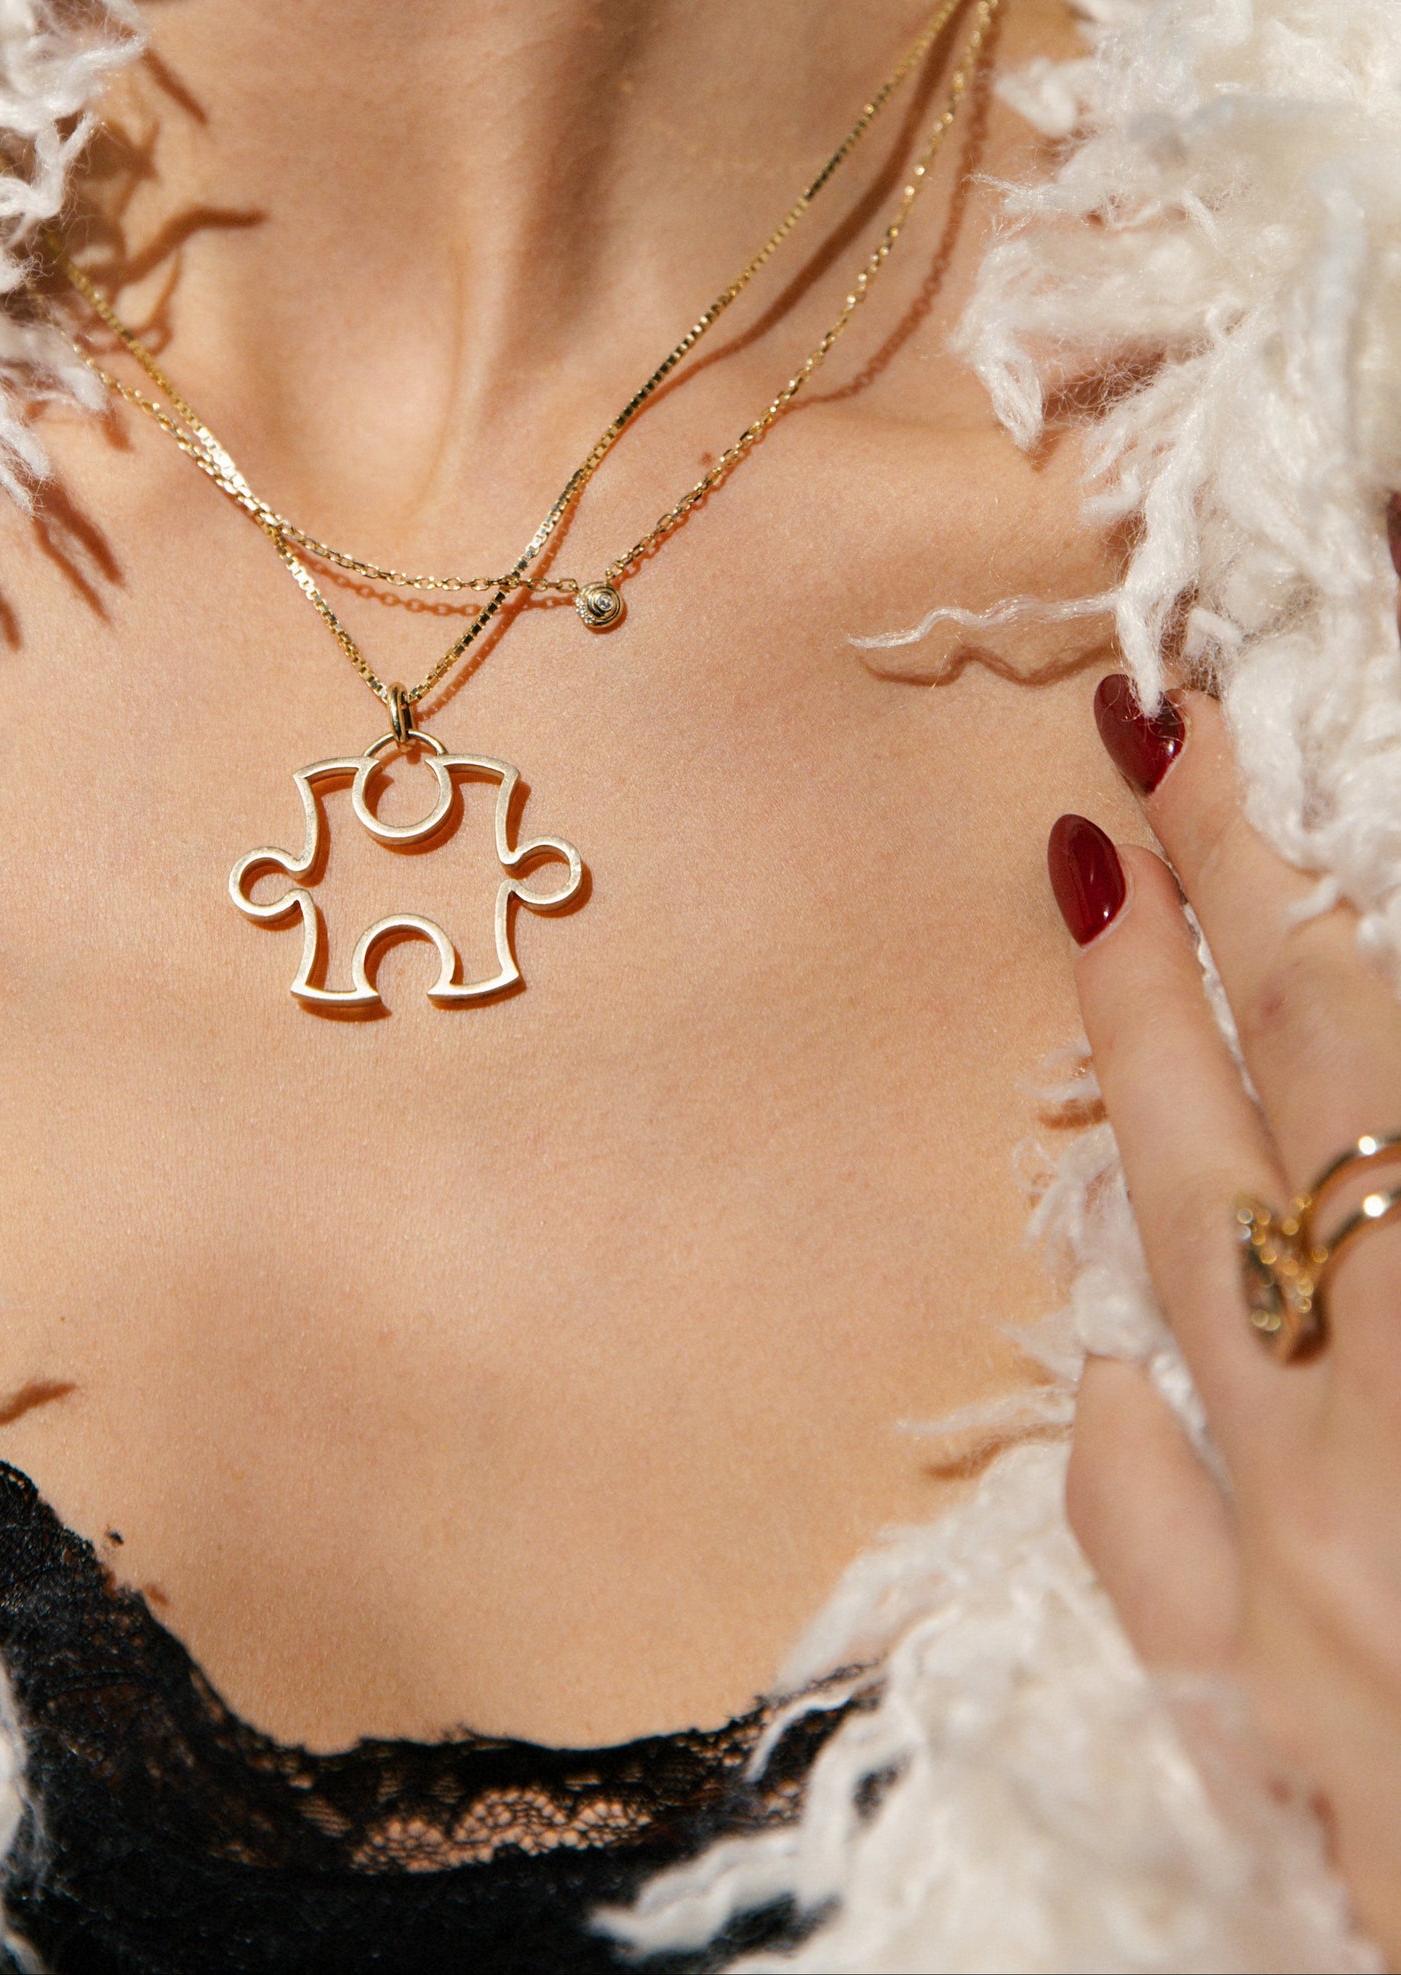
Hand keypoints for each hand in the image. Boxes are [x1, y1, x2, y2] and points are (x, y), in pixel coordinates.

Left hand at [1058, 682, 1400, 1962]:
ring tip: (1093, 919)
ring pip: (1189, 1276)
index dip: (1270, 872)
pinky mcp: (1279, 1735)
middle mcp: (1380, 1453)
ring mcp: (1305, 1598)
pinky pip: (1155, 1550)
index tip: (1194, 730)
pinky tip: (1101, 1358)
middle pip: (1265, 1120)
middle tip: (1130, 740)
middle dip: (1196, 915)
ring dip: (1140, 1083)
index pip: (1358, 1046)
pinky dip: (1127, 1436)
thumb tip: (1372, 1073)